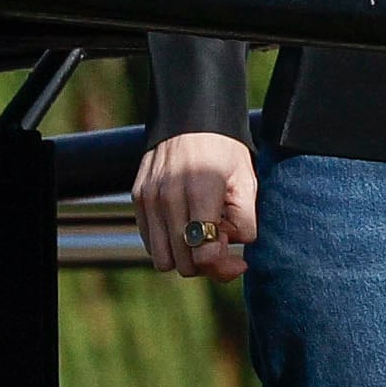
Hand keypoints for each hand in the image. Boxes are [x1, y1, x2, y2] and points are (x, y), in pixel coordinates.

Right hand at [132, 132, 257, 282]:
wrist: (190, 119)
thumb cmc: (226, 151)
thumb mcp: (248, 180)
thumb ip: (245, 218)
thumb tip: (233, 248)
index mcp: (201, 192)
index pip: (203, 253)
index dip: (223, 266)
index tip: (239, 260)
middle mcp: (169, 198)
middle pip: (183, 263)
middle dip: (206, 263)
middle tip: (222, 242)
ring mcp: (149, 199)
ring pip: (162, 259)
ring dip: (185, 257)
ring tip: (203, 235)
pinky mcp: (138, 199)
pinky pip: (150, 242)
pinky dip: (169, 244)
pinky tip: (186, 225)